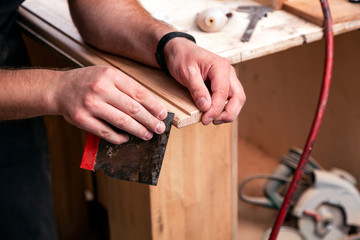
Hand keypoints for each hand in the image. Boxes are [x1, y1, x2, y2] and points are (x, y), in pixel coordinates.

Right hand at [53, 66, 167, 143]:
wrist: (58, 88)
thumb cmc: (88, 82)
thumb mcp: (107, 75)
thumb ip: (126, 87)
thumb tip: (150, 106)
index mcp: (110, 75)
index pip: (139, 93)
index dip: (153, 106)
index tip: (162, 114)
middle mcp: (100, 88)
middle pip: (133, 109)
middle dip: (150, 121)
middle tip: (160, 129)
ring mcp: (90, 104)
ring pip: (122, 122)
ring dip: (138, 130)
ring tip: (148, 135)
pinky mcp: (82, 119)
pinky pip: (105, 132)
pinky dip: (119, 137)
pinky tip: (127, 138)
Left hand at [164, 38, 245, 124]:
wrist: (178, 50)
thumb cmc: (182, 57)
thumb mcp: (186, 72)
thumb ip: (197, 89)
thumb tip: (206, 106)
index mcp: (221, 66)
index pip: (223, 93)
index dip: (216, 109)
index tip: (206, 119)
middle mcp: (228, 72)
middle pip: (238, 97)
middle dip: (228, 113)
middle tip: (213, 121)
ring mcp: (227, 78)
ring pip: (237, 99)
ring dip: (228, 112)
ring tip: (213, 119)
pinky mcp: (223, 84)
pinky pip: (230, 98)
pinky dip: (225, 108)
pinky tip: (214, 113)